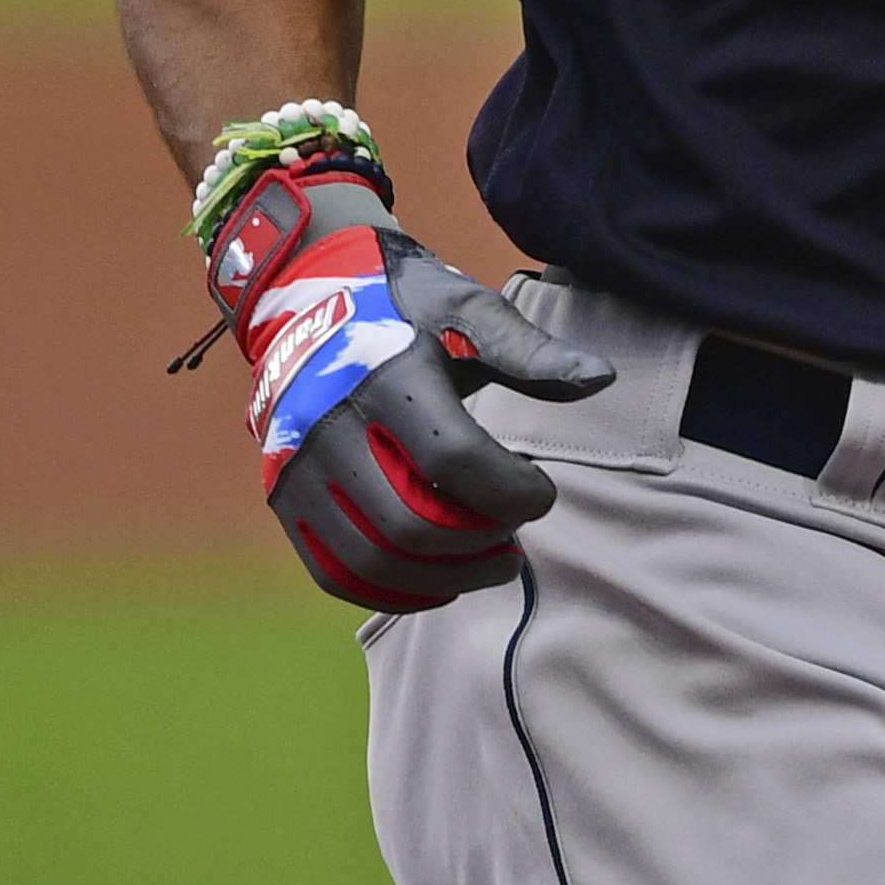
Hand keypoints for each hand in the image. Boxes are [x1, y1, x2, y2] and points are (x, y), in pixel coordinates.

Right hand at [207, 155, 613, 612]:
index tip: (542, 491)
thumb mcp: (467, 308)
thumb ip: (530, 351)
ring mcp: (297, 467)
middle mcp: (329, 426)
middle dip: (481, 544)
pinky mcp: (282, 496)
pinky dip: (392, 590)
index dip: (512, 491)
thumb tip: (602, 379)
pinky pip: (335, 570)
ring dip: (443, 577)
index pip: (455, 460)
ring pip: (373, 560)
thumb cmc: (404, 305)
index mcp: (384, 373)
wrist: (306, 294)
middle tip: (517, 536)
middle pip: (412, 524)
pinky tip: (439, 577)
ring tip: (488, 561)